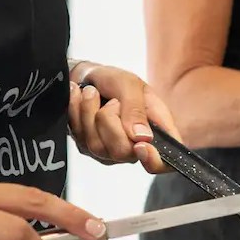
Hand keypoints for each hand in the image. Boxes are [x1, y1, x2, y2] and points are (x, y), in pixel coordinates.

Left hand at [67, 63, 181, 173]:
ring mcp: (110, 151)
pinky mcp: (89, 149)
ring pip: (96, 145)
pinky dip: (76, 113)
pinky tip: (79, 99)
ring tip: (91, 92)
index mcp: (156, 131)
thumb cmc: (113, 80)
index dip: (154, 161)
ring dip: (89, 111)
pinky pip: (79, 139)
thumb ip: (136, 108)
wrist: (85, 77)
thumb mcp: (129, 84)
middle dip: (109, 119)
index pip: (164, 162)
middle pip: (122, 152)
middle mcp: (134, 147)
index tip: (140, 145)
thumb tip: (142, 137)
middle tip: (110, 100)